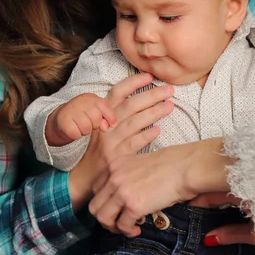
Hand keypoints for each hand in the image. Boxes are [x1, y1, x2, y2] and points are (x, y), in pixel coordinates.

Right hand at [46, 94, 117, 146]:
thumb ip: (105, 117)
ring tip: (80, 126)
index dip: (110, 116)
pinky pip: (76, 133)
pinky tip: (73, 129)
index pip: (104, 105)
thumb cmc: (83, 116)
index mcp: (91, 97)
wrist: (61, 120)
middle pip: (96, 118)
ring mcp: (70, 109)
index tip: (112, 124)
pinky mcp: (63, 121)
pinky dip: (76, 135)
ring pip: (86, 127)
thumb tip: (106, 126)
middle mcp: (80, 101)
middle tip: (89, 123)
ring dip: (85, 131)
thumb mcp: (96, 113)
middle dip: (95, 125)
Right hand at [67, 73, 173, 209]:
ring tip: (170, 106)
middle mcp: (105, 126)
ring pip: (134, 123)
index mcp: (102, 114)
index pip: (117, 92)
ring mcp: (110, 143)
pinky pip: (133, 144)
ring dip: (153, 112)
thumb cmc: (99, 149)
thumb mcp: (103, 126)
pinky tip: (158, 130)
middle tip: (169, 90)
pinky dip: (146, 136)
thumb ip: (119, 112)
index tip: (150, 76)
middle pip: (130, 105)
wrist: (84, 178)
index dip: (133, 82)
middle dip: (151, 95)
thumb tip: (144, 96)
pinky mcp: (116, 159)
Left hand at [89, 138, 226, 236]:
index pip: (96, 189)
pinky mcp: (133, 205)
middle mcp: (114, 176)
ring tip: (127, 227)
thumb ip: (127, 175)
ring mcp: (122, 191)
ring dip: (113, 227)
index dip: (104, 201)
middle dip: (106, 217)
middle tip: (118, 222)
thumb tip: (125, 194)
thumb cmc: (170, 164)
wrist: (185, 167)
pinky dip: (128, 231)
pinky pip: (122, 225)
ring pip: (103, 218)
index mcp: (115, 164)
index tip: (115, 207)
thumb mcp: (140, 163)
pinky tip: (138, 228)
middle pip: (95, 205)